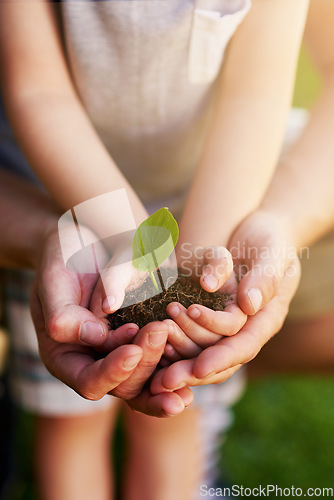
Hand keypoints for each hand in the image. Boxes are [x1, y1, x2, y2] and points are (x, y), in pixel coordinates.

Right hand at [30, 227, 192, 416]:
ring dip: (167, 370)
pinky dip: (177, 360)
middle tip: (160, 331)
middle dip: (145, 364)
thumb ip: (64, 314)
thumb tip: (95, 337)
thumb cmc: (61, 258)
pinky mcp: (141, 337)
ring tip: (186, 353)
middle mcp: (95, 361)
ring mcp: (120, 351)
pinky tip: (196, 359)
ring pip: (147, 378)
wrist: (85, 240)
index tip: (132, 350)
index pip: (89, 382)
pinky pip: (160, 358)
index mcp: (65, 357)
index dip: (112, 372)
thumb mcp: (53, 280)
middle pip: (124, 385)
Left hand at [151, 212, 300, 391]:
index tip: (199, 368)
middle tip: (164, 380)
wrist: (253, 230)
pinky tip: (152, 345)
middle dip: (192, 370)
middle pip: (221, 359)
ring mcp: (226, 325)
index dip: (221, 358)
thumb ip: (264, 277)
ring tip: (154, 350)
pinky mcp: (208, 318)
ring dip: (178, 354)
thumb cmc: (268, 238)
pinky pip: (191, 338)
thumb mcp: (272, 251)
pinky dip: (172, 343)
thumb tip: (249, 305)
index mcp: (266, 319)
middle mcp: (246, 328)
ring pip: (202, 351)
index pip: (244, 345)